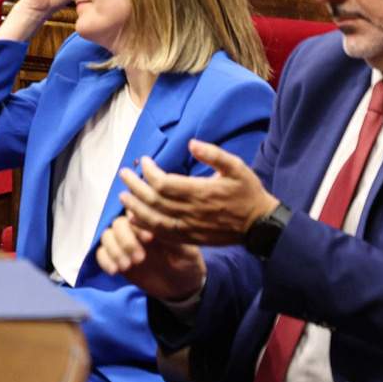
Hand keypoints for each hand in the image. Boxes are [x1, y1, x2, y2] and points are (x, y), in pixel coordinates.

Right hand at [95, 212, 207, 302]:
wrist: (181, 287)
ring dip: (115, 250)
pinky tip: (115, 271)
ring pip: (107, 236)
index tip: (149, 239)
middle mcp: (135, 229)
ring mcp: (124, 242)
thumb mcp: (186, 252)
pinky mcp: (116, 257)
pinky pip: (101, 253)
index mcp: (152, 223)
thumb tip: (152, 228)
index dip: (138, 223)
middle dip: (126, 240)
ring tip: (127, 266)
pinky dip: (105, 260)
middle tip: (139, 259)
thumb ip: (171, 239)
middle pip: (118, 224)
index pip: (136, 211)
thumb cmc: (187, 263)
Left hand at [115, 144, 279, 246]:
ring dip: (135, 208)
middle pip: (154, 200)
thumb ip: (214, 155)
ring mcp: (190, 227)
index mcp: (201, 192)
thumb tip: (191, 143)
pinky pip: (163, 234)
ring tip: (122, 197)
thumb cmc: (247, 192)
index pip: (164, 183)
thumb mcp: (237, 168)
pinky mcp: (191, 237)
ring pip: (155, 219)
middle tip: (123, 174)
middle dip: (135, 186)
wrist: (260, 225)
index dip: (149, 172)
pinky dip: (146, 226)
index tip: (144, 161)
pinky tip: (134, 218)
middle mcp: (192, 211)